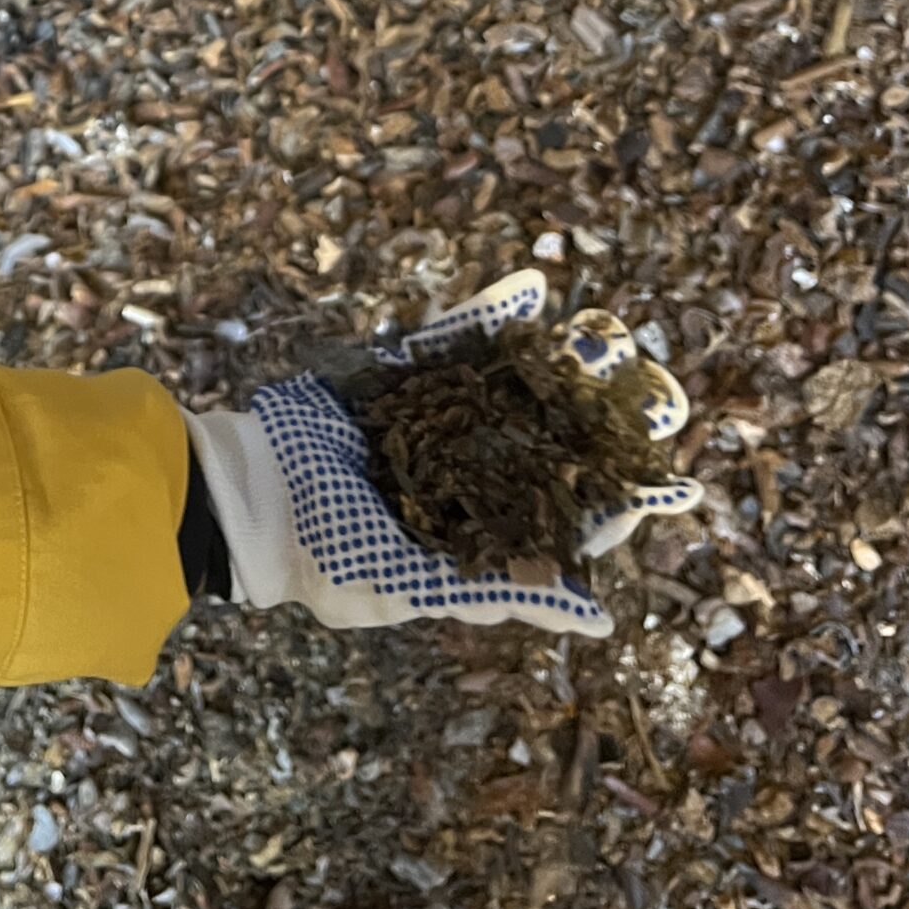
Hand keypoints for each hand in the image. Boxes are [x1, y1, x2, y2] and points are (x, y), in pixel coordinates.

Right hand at [181, 270, 701, 637]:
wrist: (245, 493)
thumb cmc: (326, 555)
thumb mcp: (414, 585)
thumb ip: (500, 590)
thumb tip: (598, 621)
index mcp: (475, 531)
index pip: (560, 519)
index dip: (612, 500)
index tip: (663, 484)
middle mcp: (461, 471)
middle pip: (548, 440)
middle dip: (599, 416)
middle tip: (658, 392)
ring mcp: (432, 418)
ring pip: (511, 383)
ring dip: (560, 359)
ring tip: (613, 332)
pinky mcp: (399, 375)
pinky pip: (452, 339)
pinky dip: (489, 314)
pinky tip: (530, 287)